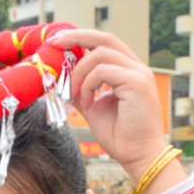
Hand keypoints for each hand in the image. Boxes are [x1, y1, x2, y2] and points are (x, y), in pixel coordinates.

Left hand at [49, 30, 185, 193]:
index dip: (80, 38)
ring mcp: (140, 74)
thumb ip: (83, 89)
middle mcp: (137, 68)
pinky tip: (87, 104)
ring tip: (74, 95)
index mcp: (129, 71)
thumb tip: (63, 76)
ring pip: (100, 54)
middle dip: (76, 37)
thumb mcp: (94, 107)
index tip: (57, 42)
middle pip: (105, 37)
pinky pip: (103, 71)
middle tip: (54, 44)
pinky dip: (88, 85)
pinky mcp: (138, 83)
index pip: (105, 43)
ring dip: (79, 73)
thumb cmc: (120, 136)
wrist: (139, 156)